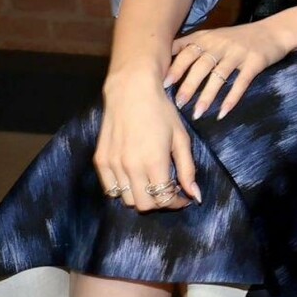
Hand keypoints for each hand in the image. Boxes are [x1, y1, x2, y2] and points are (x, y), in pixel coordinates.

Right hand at [94, 65, 199, 210]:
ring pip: (126, 200)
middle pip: (144, 205)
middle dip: (160, 203)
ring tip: (152, 183)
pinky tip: (135, 178)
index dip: (177, 203)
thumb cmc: (162, 112)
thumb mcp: (182, 139)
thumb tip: (196, 195)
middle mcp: (130, 167)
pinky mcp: (100, 160)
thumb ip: (188, 169)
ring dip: (142, 197)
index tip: (184, 197)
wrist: (131, 91)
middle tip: (169, 190)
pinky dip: (123, 190)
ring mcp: (112, 164)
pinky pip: (110, 189)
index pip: (164, 200)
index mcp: (154, 162)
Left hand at [165, 20, 289, 118]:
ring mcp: (238, 53)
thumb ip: (192, 46)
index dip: (174, 68)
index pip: (186, 52)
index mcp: (207, 37)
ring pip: (218, 76)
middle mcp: (220, 44)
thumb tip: (165, 64)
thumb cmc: (239, 38)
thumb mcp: (214, 37)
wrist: (274, 31)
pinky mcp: (255, 62)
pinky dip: (231, 99)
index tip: (162, 85)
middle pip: (200, 66)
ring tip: (197, 114)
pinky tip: (223, 113)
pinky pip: (241, 83)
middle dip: (187, 86)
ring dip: (207, 96)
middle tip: (177, 104)